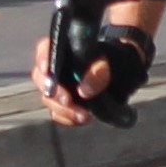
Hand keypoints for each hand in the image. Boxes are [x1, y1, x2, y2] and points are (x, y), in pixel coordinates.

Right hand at [31, 25, 148, 127]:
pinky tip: (82, 118)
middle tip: (67, 100)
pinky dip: (68, 117)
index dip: (43, 59)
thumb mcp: (115, 60)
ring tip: (84, 115)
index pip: (44, 48)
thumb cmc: (117, 61)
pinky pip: (57, 113)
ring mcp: (57, 86)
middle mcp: (55, 67)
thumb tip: (84, 90)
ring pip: (48, 99)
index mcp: (64, 49)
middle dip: (53, 91)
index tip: (47, 70)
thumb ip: (100, 71)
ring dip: (64, 109)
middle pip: (41, 77)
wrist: (125, 78)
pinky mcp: (62, 103)